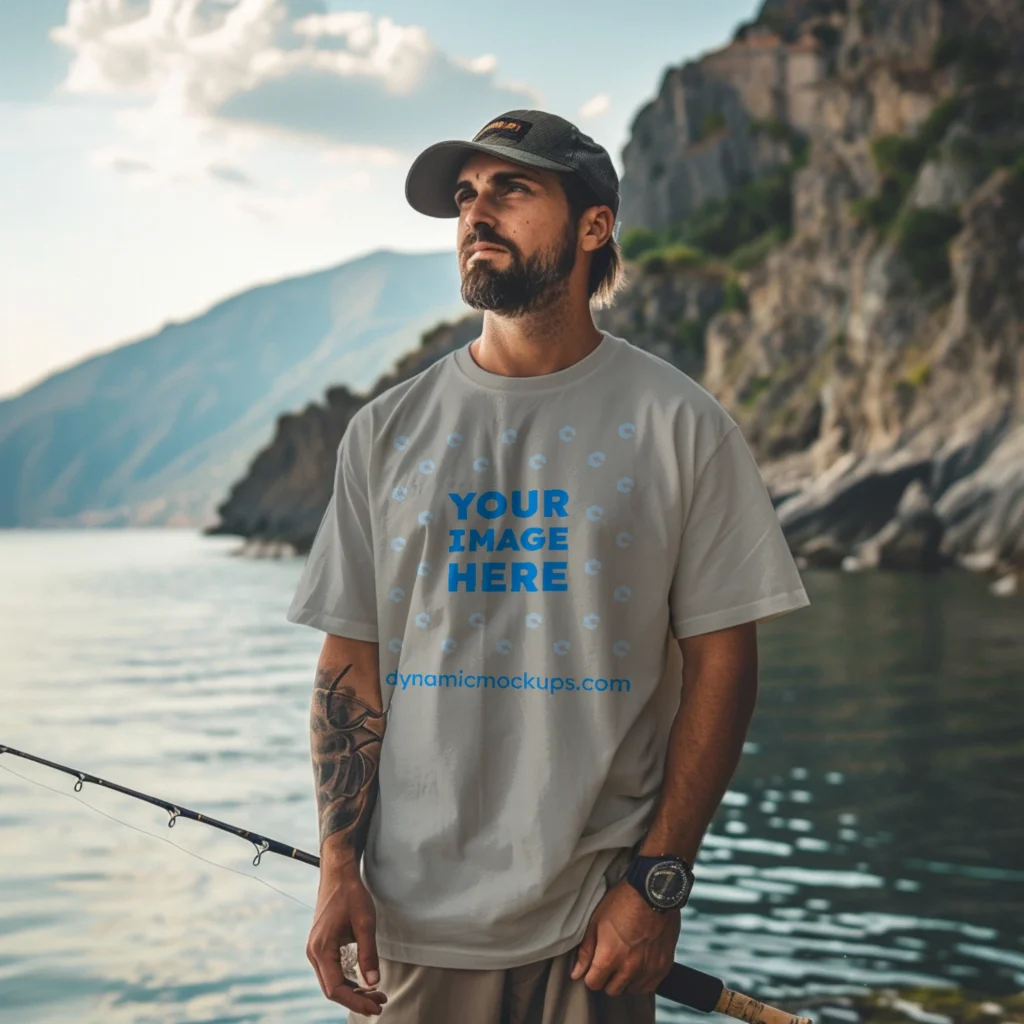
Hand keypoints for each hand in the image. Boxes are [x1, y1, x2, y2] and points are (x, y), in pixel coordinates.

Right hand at [306, 864, 387, 1016]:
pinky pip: (332, 970)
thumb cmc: (350, 894)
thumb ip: (368, 954)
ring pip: (331, 981)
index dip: (356, 1001)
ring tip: (376, 993)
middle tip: (381, 1002)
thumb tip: (373, 982)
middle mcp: (314, 952)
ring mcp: (316, 949)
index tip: (376, 1006)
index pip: (336, 988)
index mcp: (321, 949)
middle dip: (356, 999)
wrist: (338, 873)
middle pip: (332, 988)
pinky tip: (363, 981)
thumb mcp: (365, 923)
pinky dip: (347, 979)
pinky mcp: (321, 945)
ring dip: (353, 990)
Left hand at [570, 878, 679, 996]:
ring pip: (631, 990)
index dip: (591, 975)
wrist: (653, 891)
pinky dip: (643, 979)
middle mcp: (629, 968)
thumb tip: (576, 974)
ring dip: (626, 979)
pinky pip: (650, 986)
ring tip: (627, 959)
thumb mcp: (596, 921)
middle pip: (612, 990)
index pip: (593, 984)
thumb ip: (586, 951)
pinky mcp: (663, 966)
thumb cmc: (622, 902)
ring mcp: (648, 969)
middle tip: (611, 960)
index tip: (595, 965)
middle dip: (608, 978)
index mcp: (609, 957)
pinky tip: (640, 964)